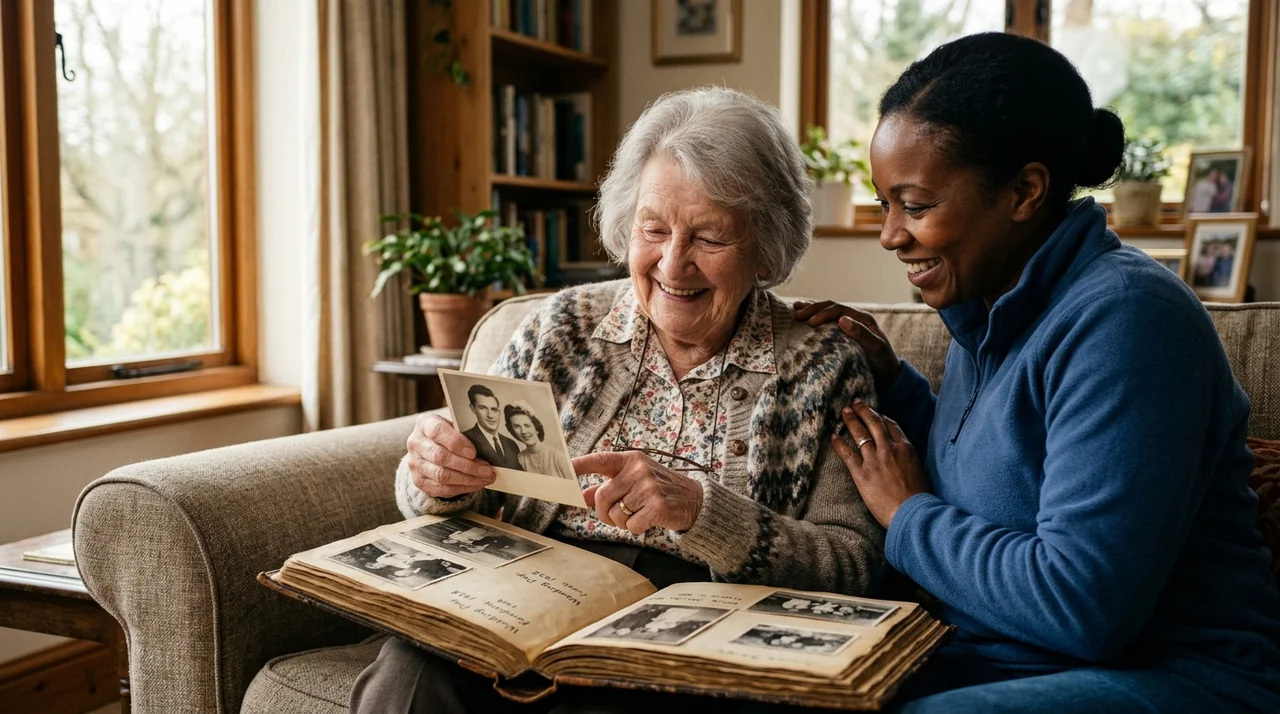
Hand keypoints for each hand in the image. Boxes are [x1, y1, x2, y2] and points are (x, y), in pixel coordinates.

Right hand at [405, 413, 496, 498]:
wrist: (429, 448)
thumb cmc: (447, 434)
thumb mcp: (454, 426)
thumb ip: (466, 433)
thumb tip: (487, 447)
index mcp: (425, 424)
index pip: (438, 431)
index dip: (456, 442)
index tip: (473, 452)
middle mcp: (416, 443)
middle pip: (440, 457)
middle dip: (467, 465)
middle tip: (487, 469)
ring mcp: (415, 464)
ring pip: (441, 475)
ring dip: (467, 479)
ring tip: (485, 478)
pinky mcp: (419, 481)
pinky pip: (441, 488)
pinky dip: (462, 488)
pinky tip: (476, 484)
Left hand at [572, 451, 704, 533]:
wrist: (693, 500)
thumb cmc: (658, 489)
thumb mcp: (633, 481)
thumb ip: (606, 487)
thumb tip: (579, 496)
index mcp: (630, 460)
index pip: (599, 460)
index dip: (578, 466)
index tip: (562, 470)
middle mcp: (638, 470)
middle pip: (601, 497)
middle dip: (604, 512)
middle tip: (616, 515)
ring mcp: (649, 487)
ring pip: (615, 514)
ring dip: (622, 522)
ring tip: (638, 514)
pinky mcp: (658, 506)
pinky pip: (630, 526)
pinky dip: (636, 528)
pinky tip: (648, 520)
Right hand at [794, 300, 901, 393]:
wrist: (888, 378)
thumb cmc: (883, 364)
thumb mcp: (876, 349)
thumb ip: (861, 334)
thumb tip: (842, 319)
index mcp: (863, 319)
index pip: (839, 309)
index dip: (823, 313)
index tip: (810, 322)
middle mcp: (855, 319)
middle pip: (831, 307)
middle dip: (813, 309)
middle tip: (797, 315)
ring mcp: (848, 326)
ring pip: (827, 312)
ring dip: (811, 310)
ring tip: (794, 310)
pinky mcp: (842, 336)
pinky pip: (826, 323)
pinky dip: (814, 319)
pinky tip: (803, 320)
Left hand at [829, 400, 929, 528]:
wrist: (913, 513)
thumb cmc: (919, 497)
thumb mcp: (920, 471)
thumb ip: (909, 460)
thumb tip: (904, 459)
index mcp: (906, 448)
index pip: (891, 426)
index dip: (882, 417)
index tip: (876, 413)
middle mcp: (889, 449)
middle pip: (874, 424)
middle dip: (864, 411)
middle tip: (855, 403)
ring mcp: (874, 460)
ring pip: (860, 434)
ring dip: (851, 421)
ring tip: (844, 411)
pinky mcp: (862, 474)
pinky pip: (847, 454)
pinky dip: (839, 444)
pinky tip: (833, 437)